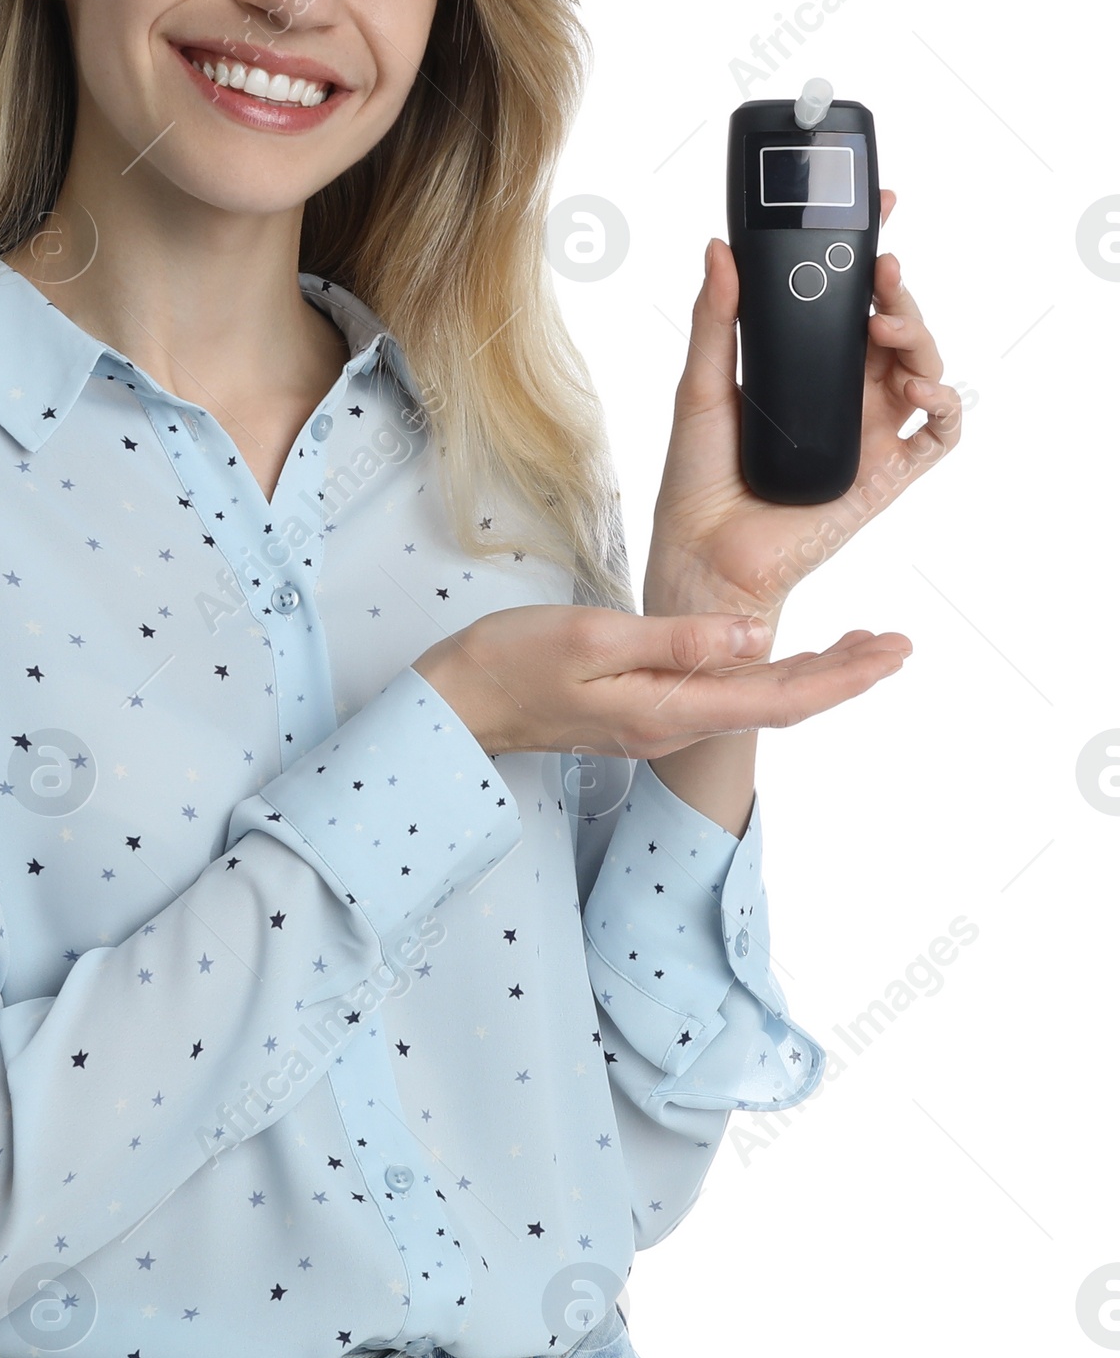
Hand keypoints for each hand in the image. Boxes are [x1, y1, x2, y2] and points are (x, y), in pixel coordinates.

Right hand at [412, 604, 909, 759]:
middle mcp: (674, 724)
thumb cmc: (511, 663)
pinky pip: (726, 696)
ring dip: (814, 674)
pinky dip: (770, 673)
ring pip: (758, 701)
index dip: (843, 676)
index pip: (779, 696)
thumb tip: (758, 634)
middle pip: (780, 704)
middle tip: (899, 645)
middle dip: (846, 676)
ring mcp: (659, 719)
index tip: (891, 652)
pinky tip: (781, 655)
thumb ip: (678, 638)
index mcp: (669, 708)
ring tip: (861, 646)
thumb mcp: (594, 635)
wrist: (458, 702)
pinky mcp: (644, 708)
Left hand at [644, 191, 963, 619]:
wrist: (702, 551)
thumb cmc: (698, 476)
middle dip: (897, 292)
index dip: (871, 258)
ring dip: (920, 337)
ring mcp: (869, 432)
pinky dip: (945, 405)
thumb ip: (716, 317)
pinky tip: (922, 389)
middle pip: (894, 327)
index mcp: (804, 367)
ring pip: (923, 369)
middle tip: (882, 271)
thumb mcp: (700, 384)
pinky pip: (938, 436)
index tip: (882, 210)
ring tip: (889, 327)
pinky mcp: (885, 474)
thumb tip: (720, 249)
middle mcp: (844, 394)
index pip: (848, 302)